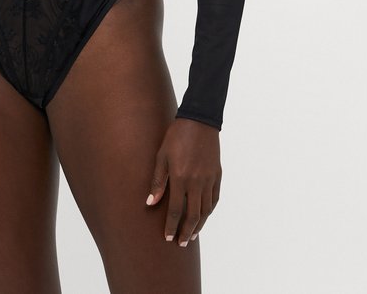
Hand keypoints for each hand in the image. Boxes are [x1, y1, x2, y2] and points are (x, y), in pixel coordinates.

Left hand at [145, 118, 220, 245]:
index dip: (172, 226)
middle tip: (182, 244)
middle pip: (193, 215)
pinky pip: (214, 198)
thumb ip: (157, 181)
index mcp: (181, 178)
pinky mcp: (217, 175)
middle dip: (186, 232)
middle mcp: (196, 182)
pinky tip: (204, 215)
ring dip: (199, 224)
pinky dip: (209, 210)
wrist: (199, 121)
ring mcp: (209, 179)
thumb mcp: (161, 155)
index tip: (168, 238)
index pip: (176, 210)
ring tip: (192, 235)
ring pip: (205, 210)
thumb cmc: (176, 136)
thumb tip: (150, 202)